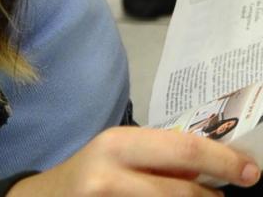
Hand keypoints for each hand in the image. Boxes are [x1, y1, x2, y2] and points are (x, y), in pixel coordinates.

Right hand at [7, 127, 260, 195]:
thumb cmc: (89, 170)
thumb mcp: (120, 152)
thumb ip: (158, 156)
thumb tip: (208, 166)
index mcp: (118, 143)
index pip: (183, 149)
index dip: (222, 160)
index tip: (250, 170)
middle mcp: (112, 173)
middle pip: (183, 190)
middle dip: (214, 196)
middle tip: (228, 193)